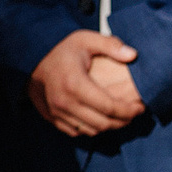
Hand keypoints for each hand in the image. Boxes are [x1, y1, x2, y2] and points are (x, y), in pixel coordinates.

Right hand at [27, 30, 144, 136]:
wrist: (31, 61)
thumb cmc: (61, 50)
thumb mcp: (85, 39)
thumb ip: (110, 45)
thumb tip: (133, 55)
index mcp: (75, 84)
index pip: (109, 107)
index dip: (129, 111)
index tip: (140, 108)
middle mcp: (65, 102)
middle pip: (102, 124)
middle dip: (123, 122)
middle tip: (133, 114)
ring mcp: (57, 112)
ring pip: (91, 131)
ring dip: (108, 127)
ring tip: (119, 117)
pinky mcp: (52, 118)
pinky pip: (77, 132)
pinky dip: (91, 128)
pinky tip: (99, 118)